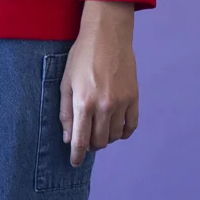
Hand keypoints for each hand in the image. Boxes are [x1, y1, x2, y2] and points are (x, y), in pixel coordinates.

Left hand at [61, 1, 137, 166]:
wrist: (107, 37)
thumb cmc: (81, 58)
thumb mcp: (65, 83)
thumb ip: (66, 113)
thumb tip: (68, 138)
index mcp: (84, 103)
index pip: (80, 140)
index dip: (76, 155)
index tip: (74, 163)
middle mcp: (104, 106)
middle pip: (99, 141)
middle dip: (90, 145)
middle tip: (85, 138)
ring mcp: (121, 103)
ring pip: (115, 136)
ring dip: (106, 138)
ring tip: (99, 128)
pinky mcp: (134, 98)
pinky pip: (131, 126)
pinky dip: (123, 132)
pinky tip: (116, 128)